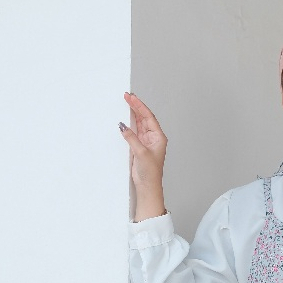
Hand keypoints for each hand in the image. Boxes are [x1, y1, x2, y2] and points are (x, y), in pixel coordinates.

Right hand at [120, 92, 166, 220]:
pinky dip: (129, 125)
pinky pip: (134, 132)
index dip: (139, 106)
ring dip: (132, 114)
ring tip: (125, 103)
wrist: (148, 186)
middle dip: (136, 106)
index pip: (148, 117)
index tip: (131, 97)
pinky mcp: (139, 147)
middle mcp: (153, 138)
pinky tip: (124, 119)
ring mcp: (146, 142)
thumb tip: (123, 126)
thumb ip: (132, 138)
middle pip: (144, 118)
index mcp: (158, 137)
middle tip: (126, 96)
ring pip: (139, 123)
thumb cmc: (150, 173)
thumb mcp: (141, 153)